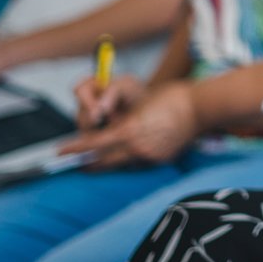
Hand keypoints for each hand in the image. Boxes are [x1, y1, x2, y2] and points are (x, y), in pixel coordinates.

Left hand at [64, 81, 200, 167]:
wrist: (201, 107)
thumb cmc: (171, 97)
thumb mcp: (138, 103)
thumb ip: (122, 120)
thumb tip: (108, 131)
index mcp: (129, 130)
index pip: (93, 144)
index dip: (75, 149)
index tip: (61, 152)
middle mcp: (137, 148)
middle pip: (104, 162)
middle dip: (89, 163)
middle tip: (78, 163)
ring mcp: (150, 156)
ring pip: (121, 164)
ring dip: (109, 162)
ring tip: (100, 160)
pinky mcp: (161, 160)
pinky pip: (138, 163)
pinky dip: (130, 159)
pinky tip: (129, 154)